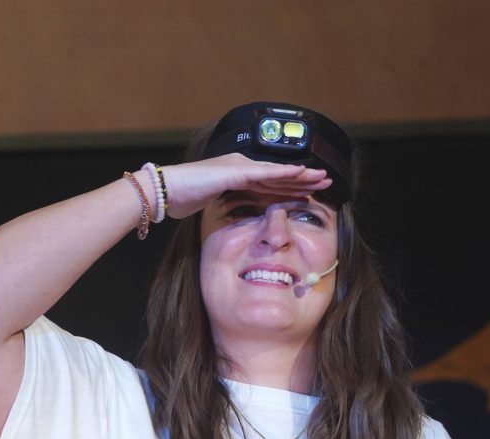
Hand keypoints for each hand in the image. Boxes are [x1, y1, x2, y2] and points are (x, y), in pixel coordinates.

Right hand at [160, 154, 331, 219]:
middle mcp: (241, 167)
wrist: (163, 191)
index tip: (310, 193)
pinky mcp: (235, 170)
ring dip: (302, 174)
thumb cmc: (180, 199)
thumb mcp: (212, 206)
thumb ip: (228, 208)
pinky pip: (266, 172)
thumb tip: (238, 221)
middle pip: (279, 175)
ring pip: (278, 172)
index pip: (270, 183)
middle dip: (303, 179)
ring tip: (322, 177)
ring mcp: (239, 166)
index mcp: (236, 176)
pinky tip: (302, 172)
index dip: (291, 187)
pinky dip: (285, 172)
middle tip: (326, 181)